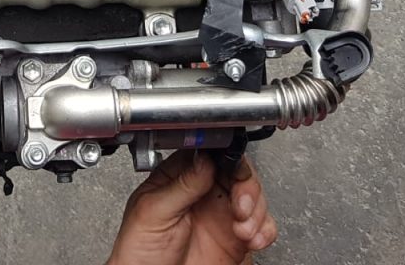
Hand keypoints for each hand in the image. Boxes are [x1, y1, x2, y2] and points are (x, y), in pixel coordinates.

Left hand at [106, 151, 276, 264]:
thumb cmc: (139, 250)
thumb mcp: (153, 211)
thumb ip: (181, 185)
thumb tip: (203, 158)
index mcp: (179, 178)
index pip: (208, 154)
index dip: (225, 155)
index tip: (231, 164)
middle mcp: (203, 193)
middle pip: (237, 172)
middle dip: (246, 185)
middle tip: (240, 203)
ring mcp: (221, 214)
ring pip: (253, 196)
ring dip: (256, 209)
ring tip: (243, 227)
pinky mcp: (236, 238)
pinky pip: (262, 226)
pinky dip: (265, 229)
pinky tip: (254, 237)